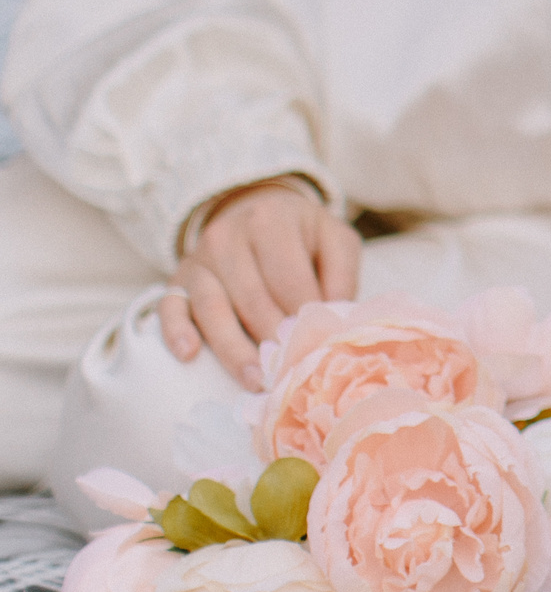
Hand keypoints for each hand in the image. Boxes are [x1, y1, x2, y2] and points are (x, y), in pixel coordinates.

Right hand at [160, 182, 360, 388]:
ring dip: (232, 348)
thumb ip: (341, 275)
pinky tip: (189, 354)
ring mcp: (198, 259)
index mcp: (272, 221)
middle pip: (250, 297)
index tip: (314, 347)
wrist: (257, 212)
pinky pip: (169, 307)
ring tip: (253, 379)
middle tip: (287, 373)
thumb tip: (334, 319)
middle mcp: (228, 236)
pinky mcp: (177, 280)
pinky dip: (175, 331)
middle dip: (270, 338)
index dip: (301, 315)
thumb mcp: (334, 241)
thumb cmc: (303, 236)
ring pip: (211, 307)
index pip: (287, 277)